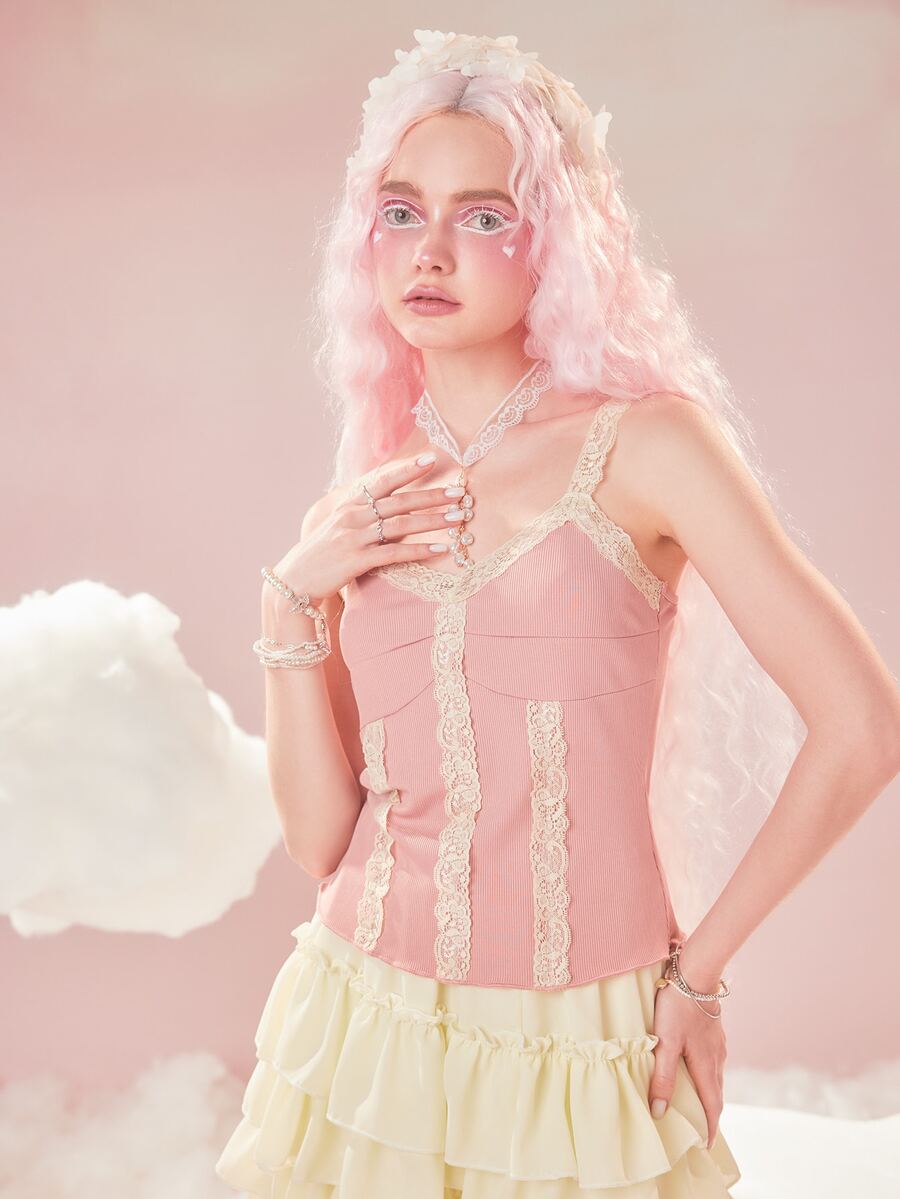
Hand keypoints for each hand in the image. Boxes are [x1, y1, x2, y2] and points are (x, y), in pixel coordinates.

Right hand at [270, 453, 455, 607]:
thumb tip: (390, 501)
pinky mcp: (356, 561)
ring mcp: (353, 538)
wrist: (294, 580)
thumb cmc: (322, 553)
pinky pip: (393, 554)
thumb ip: (363, 511)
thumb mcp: (339, 525)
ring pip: (400, 525)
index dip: (408, 468)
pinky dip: (419, 551)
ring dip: (432, 521)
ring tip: (457, 519)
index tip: (432, 458)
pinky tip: (439, 549)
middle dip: (432, 495)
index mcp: (349, 503)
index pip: (383, 480)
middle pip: (399, 501)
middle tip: (459, 492)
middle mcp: (352, 516)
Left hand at [648, 969, 726, 1150]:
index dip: (709, 1127)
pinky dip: (706, 1074)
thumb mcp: (665, 1043)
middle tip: (699, 1129)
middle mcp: (717, 1057)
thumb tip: (661, 1112)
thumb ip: (663, 1077)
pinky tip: (694, 1068)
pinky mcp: (713, 1031)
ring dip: (708, 1093)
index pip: (712, 1106)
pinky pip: (713, 1061)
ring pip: (715, 1076)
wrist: (694, 973)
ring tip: (695, 1103)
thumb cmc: (677, 1007)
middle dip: (709, 1113)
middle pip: (716, 1093)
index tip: (705, 1145)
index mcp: (707, 1065)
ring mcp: (717, 1043)